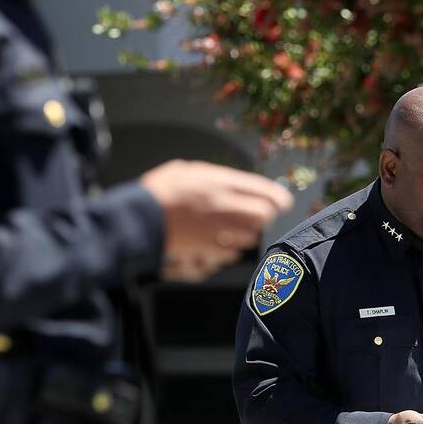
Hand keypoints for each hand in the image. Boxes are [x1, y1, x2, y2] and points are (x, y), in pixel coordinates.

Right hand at [140, 160, 293, 281]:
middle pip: (264, 215)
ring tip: (235, 229)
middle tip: (258, 215)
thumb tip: (228, 181)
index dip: (278, 198)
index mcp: (218, 182)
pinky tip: (221, 243)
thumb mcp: (185, 170)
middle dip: (265, 216)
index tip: (283, 202)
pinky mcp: (208, 249)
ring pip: (251, 235)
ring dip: (248, 233)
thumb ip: (211, 176)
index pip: (264, 190)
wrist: (138, 217)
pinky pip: (234, 253)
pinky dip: (232, 249)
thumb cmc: (158, 191)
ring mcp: (217, 229)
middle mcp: (223, 205)